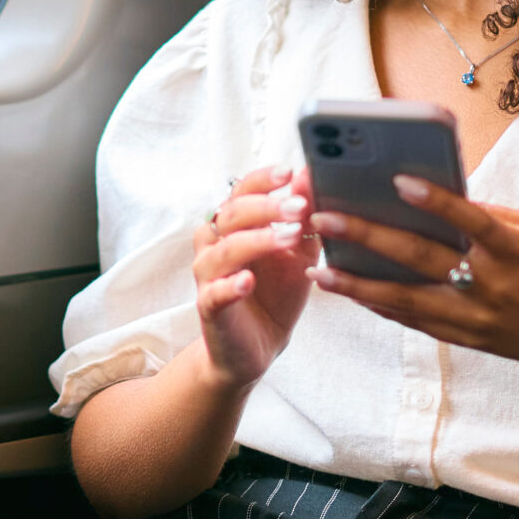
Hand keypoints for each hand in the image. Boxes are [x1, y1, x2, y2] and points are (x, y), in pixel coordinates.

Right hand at [191, 166, 317, 389]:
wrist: (259, 346)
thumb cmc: (276, 293)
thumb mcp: (298, 253)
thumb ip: (304, 219)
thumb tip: (309, 175)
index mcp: (235, 226)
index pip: (242, 191)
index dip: (263, 180)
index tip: (289, 172)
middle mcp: (215, 244)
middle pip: (232, 214)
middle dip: (266, 208)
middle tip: (298, 207)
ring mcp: (209, 276)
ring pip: (223, 250)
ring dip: (256, 241)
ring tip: (288, 238)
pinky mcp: (209, 307)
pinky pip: (214, 292)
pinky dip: (230, 285)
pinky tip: (247, 281)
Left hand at [306, 175, 518, 389]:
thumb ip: (491, 216)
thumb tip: (440, 199)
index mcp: (515, 251)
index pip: (471, 221)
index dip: (436, 201)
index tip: (398, 181)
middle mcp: (491, 285)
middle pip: (422, 258)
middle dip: (368, 238)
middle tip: (325, 221)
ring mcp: (476, 318)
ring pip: (407, 300)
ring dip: (360, 286)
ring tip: (321, 272)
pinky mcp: (468, 340)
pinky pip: (418, 321)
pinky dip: (384, 307)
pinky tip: (355, 294)